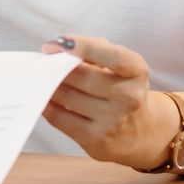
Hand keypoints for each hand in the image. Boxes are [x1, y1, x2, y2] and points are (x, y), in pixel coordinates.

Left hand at [40, 35, 175, 169]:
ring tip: (44, 78)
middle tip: (45, 62)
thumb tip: (59, 49)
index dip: (84, 46)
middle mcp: (129, 97)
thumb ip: (97, 52)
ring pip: (68, 96)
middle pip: (83, 76)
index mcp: (137, 73)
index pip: (115, 57)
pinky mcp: (95, 140)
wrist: (139, 133)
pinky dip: (47, 105)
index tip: (58, 43)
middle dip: (58, 67)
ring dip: (50, 85)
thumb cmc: (123, 91)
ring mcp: (112, 121)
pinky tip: (45, 97)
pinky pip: (60, 118)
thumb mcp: (121, 68)